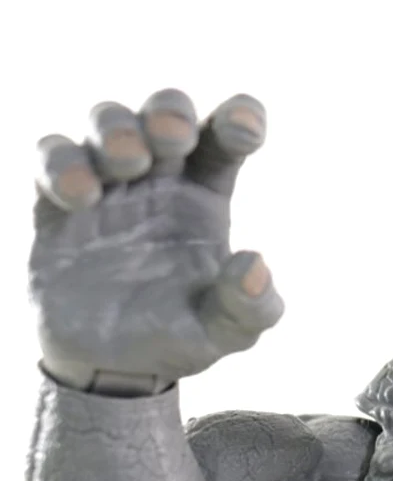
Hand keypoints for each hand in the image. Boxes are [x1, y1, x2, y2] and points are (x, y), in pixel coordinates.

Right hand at [29, 89, 283, 393]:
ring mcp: (107, 186)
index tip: (243, 132)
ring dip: (117, 130)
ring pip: (107, 121)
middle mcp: (159, 179)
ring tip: (127, 165)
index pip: (226, 135)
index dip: (240, 117)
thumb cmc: (181, 336)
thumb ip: (250, 305)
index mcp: (206, 193)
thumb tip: (253, 265)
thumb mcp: (227, 331)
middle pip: (166, 111)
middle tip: (172, 140)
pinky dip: (62, 163)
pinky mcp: (57, 205)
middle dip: (169, 112)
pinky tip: (81, 197)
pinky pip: (51, 157)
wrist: (113, 368)